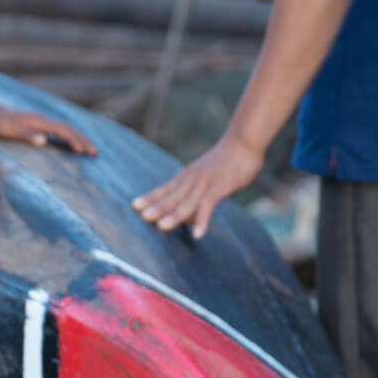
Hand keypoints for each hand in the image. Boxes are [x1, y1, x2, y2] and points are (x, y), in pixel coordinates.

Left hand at [0, 104, 97, 155]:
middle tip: (96, 153)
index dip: (75, 141)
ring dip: (78, 138)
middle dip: (83, 140)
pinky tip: (69, 145)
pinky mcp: (36, 124)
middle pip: (68, 128)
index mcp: (38, 120)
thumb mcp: (7, 130)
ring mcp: (40, 120)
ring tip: (89, 149)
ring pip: (64, 128)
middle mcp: (42, 119)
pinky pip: (57, 130)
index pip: (63, 130)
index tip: (84, 153)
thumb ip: (25, 134)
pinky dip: (68, 137)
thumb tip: (45, 141)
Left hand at [132, 135, 264, 239]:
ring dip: (175, 215)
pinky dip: (203, 220)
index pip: (164, 189)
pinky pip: (209, 205)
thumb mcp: (203, 176)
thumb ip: (192, 193)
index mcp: (186, 177)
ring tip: (162, 227)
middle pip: (172, 196)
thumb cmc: (225, 162)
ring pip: (187, 201)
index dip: (150, 197)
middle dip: (157, 207)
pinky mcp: (220, 187)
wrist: (244, 144)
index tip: (134, 206)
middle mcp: (191, 179)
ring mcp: (205, 183)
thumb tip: (185, 216)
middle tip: (142, 217)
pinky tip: (197, 234)